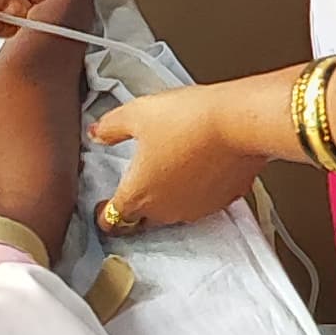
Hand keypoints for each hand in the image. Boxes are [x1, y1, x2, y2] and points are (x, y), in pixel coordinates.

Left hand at [91, 78, 278, 236]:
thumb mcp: (136, 114)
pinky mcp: (224, 200)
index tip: (102, 206)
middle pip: (142, 220)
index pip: (111, 220)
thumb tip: (98, 132)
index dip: (102, 214)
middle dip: (136, 207)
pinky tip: (200, 167)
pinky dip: (198, 190)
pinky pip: (203, 201)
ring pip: (174, 212)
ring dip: (168, 198)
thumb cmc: (189, 119)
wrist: (238, 121)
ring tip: (171, 170)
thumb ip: (111, 127)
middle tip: (138, 185)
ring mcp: (197, 208)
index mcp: (138, 195)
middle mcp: (166, 209)